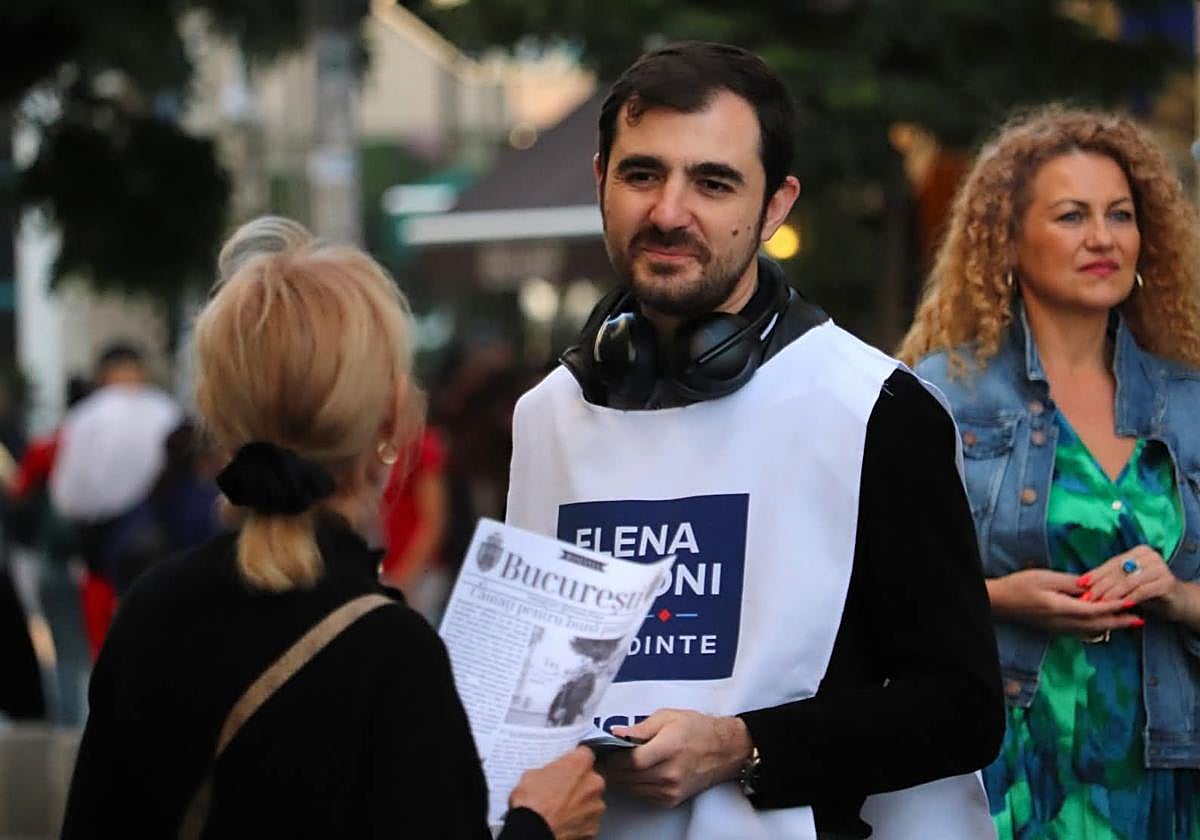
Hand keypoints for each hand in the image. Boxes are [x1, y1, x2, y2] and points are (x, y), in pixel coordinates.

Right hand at [509, 746, 604, 839]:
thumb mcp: (531, 774)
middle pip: (589, 779)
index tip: (565, 767)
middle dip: (577, 784)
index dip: (573, 761)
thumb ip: (549, 771)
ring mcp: (596, 806)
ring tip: (559, 810)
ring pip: (590, 801)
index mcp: (580, 763)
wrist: (534, 832)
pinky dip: (579, 822)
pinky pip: (588, 820)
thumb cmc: (532, 804)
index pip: (583, 754)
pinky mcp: (594, 827)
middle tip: (559, 791)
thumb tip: (547, 775)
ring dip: (579, 804)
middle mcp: (594, 783)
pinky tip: (563, 822)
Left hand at [601, 709, 751, 808]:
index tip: (599, 751)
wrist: (724, 751)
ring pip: (632, 788)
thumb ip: (640, 727)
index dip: (611, 758)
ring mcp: (671, 790)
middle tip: (597, 758)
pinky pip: (641, 795)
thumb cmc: (697, 729)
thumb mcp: (668, 717)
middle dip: (609, 768)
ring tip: (607, 765)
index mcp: (669, 748)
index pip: (631, 761)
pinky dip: (630, 785)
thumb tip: (615, 733)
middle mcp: (670, 773)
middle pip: (628, 777)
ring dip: (617, 778)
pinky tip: (625, 774)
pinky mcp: (670, 800)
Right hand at [988, 569, 1141, 637]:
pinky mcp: (1055, 629)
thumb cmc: (1020, 585)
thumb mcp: (1045, 578)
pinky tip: (1103, 628)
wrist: (999, 602)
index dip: (1115, 606)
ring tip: (1127, 624)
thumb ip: (1070, 583)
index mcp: (1061, 608)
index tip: (1132, 602)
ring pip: (1091, 631)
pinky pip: (1082, 633)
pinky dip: (1097, 630)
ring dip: (1111, 627)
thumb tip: (1092, 586)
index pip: (1095, 609)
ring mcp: (1059, 628)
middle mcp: (1063, 622)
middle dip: (1120, 622)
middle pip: (1098, 625)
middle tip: (1140, 620)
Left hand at [1076, 545, 1181, 619]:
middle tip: (1086, 598)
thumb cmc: (1147, 590)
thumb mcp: (1128, 582)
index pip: (1112, 563)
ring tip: (1098, 604)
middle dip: (1100, 586)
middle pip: (1119, 572)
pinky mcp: (1167, 582)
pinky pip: (1142, 591)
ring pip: (1128, 581)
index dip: (1095, 574)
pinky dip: (1128, 598)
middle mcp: (1150, 555)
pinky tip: (1118, 606)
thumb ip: (1110, 579)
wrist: (1177, 601)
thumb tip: (1081, 582)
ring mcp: (1160, 567)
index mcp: (1138, 551)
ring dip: (1111, 594)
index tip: (1080, 584)